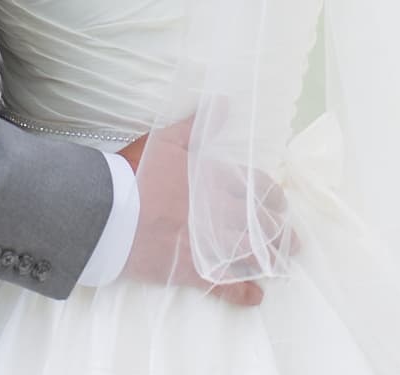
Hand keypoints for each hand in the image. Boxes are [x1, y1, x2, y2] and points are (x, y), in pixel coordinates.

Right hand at [117, 120, 278, 307]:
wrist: (106, 211)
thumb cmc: (135, 172)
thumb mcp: (165, 140)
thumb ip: (197, 124)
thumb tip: (223, 103)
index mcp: (215, 181)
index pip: (256, 188)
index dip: (272, 196)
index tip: (280, 203)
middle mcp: (219, 214)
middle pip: (261, 224)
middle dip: (280, 232)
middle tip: (293, 240)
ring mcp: (208, 245)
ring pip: (251, 255)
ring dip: (272, 260)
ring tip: (284, 265)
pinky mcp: (192, 270)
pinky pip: (224, 285)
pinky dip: (242, 293)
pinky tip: (256, 297)